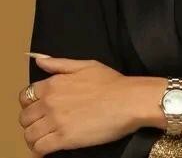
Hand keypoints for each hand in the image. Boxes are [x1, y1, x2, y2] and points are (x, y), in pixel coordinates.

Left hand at [18, 57, 137, 155]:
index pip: (25, 96)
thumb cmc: (111, 81)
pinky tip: (51, 146)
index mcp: (53, 83)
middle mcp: (50, 102)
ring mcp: (56, 121)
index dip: (30, 104)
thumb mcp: (86, 65)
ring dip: (35, 137)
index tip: (40, 108)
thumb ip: (60, 64)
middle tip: (45, 123)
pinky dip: (41, 149)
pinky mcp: (64, 139)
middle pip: (24, 117)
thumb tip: (39, 60)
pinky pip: (39, 148)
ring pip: (29, 135)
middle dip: (32, 121)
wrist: (128, 100)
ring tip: (46, 136)